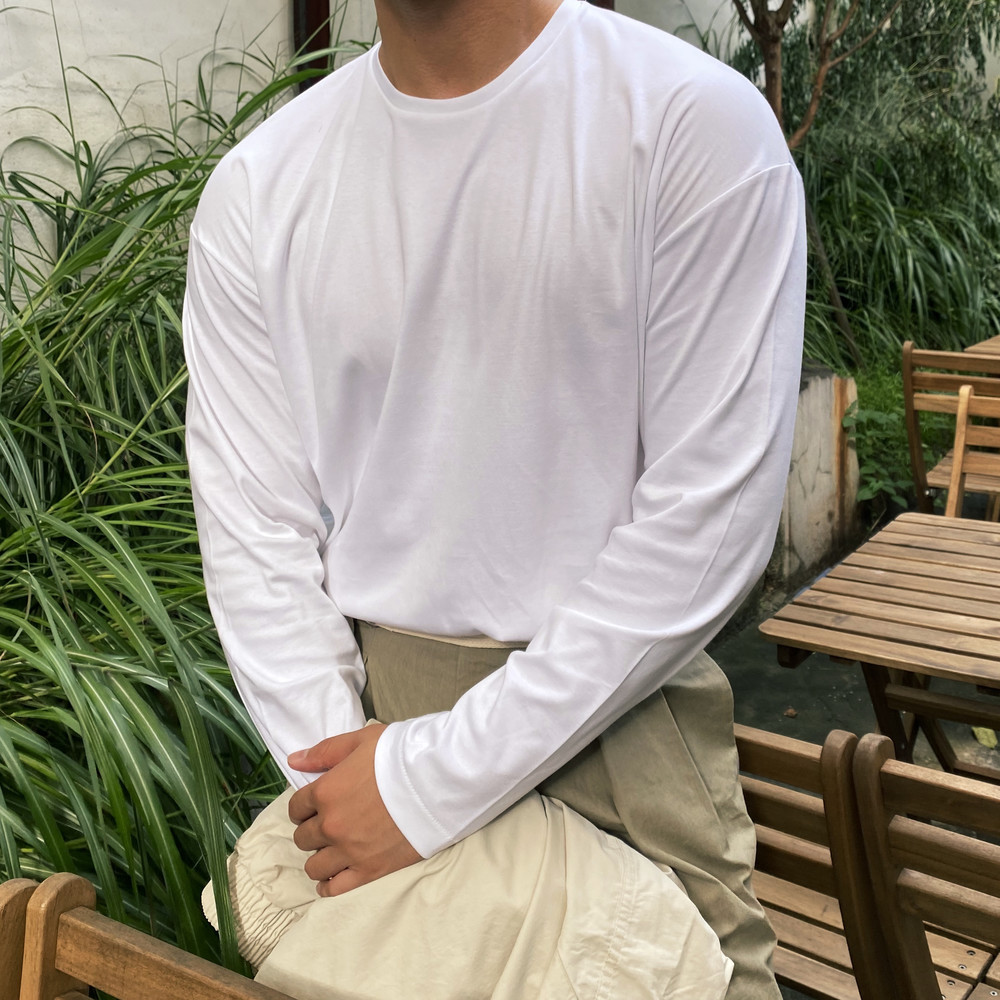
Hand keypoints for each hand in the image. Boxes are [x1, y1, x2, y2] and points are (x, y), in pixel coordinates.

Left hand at [287, 723, 421, 896]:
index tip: (316, 805)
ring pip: (314, 866)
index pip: (296, 808)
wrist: (438, 780)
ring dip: (320, 857)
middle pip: (303, 838)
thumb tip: (294, 761)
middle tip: (331, 823)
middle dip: (312, 830)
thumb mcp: (360, 741)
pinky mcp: (370, 870)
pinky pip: (335, 888)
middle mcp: (331, 825)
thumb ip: (324, 752)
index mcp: (325, 792)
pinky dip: (328, 885)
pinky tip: (334, 876)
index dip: (305, 806)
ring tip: (335, 848)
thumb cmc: (400, 755)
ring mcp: (349, 851)